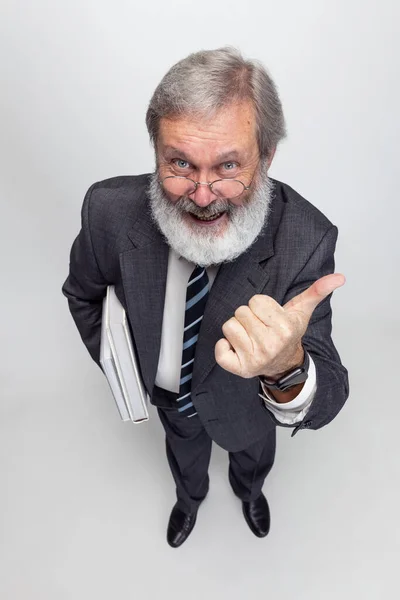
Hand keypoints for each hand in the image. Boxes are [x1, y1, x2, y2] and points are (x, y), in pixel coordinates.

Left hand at [214, 273, 345, 378]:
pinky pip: (219, 349)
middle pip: (240, 312)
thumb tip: (339, 277)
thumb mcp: (301, 311)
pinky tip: (238, 348)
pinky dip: (224, 347)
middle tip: (260, 328)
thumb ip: (317, 291)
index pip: (255, 300)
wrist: (283, 364)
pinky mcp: (240, 369)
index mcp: (284, 328)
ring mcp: (254, 358)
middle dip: (248, 317)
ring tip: (251, 337)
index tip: (269, 318)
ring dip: (237, 330)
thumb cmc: (288, 333)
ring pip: (229, 326)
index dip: (260, 307)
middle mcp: (270, 344)